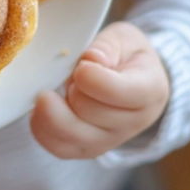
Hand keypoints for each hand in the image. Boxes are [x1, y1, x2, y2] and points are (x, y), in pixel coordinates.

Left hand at [30, 22, 169, 158]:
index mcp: (150, 90)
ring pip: (71, 134)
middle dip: (73, 87)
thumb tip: (91, 60)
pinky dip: (42, 128)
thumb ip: (107, 45)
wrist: (135, 79)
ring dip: (54, 109)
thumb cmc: (127, 55)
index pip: (118, 91)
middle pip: (88, 110)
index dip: (92, 77)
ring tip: (55, 92)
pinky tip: (40, 110)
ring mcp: (110, 141)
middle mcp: (134, 123)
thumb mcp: (124, 38)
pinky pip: (59, 147)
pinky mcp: (88, 150)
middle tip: (75, 74)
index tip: (81, 66)